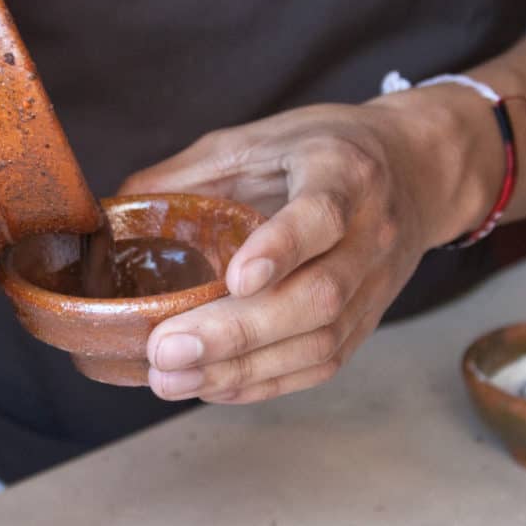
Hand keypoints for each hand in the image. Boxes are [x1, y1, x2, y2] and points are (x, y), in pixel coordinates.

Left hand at [121, 92, 501, 403]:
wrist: (414, 169)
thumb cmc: (320, 149)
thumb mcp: (254, 139)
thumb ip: (187, 173)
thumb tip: (111, 214)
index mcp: (343, 172)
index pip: (322, 214)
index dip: (281, 247)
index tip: (235, 277)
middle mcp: (370, 233)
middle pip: (316, 296)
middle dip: (237, 331)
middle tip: (165, 350)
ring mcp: (373, 285)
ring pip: (319, 341)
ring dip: (241, 368)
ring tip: (171, 378)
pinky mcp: (366, 322)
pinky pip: (320, 364)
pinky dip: (263, 382)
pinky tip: (211, 386)